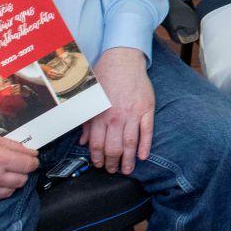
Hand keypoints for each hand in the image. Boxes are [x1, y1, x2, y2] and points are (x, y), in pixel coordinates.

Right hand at [0, 131, 38, 207]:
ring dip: (8, 183)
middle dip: (21, 172)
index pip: (30, 165)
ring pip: (10, 191)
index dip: (33, 162)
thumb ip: (14, 146)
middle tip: (12, 166)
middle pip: (23, 180)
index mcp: (0, 158)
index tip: (31, 161)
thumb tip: (31, 153)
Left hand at [80, 47, 153, 174]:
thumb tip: (84, 141)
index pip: (98, 144)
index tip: (99, 165)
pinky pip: (146, 131)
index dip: (97, 158)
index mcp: (100, 115)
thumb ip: (88, 121)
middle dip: (112, 163)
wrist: (123, 60)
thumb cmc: (105, 77)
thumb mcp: (90, 99)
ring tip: (128, 169)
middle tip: (113, 170)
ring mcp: (132, 114)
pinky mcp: (146, 109)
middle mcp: (116, 117)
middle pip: (114, 148)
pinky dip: (145, 146)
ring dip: (129, 160)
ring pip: (130, 143)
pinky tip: (143, 156)